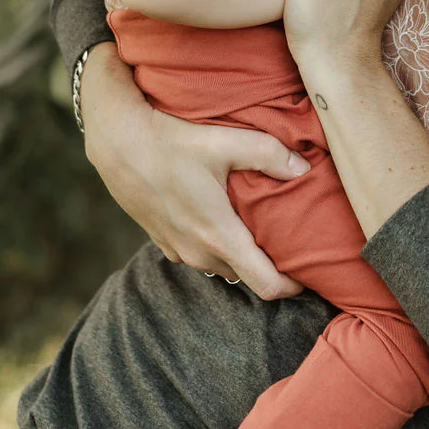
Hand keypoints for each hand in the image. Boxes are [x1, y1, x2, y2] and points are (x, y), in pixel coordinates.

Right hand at [79, 45, 307, 299]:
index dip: (293, 286)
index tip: (310, 272)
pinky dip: (214, 245)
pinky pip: (197, 254)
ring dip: (240, 255)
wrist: (118, 144)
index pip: (266, 284)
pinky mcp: (162, 241)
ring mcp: (178, 250)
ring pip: (220, 265)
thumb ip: (269, 154)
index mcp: (219, 236)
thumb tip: (304, 168)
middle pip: (246, 275)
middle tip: (289, 242)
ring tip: (257, 228)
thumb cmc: (171, 142)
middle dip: (269, 266)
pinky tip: (219, 216)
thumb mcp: (225, 142)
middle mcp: (199, 252)